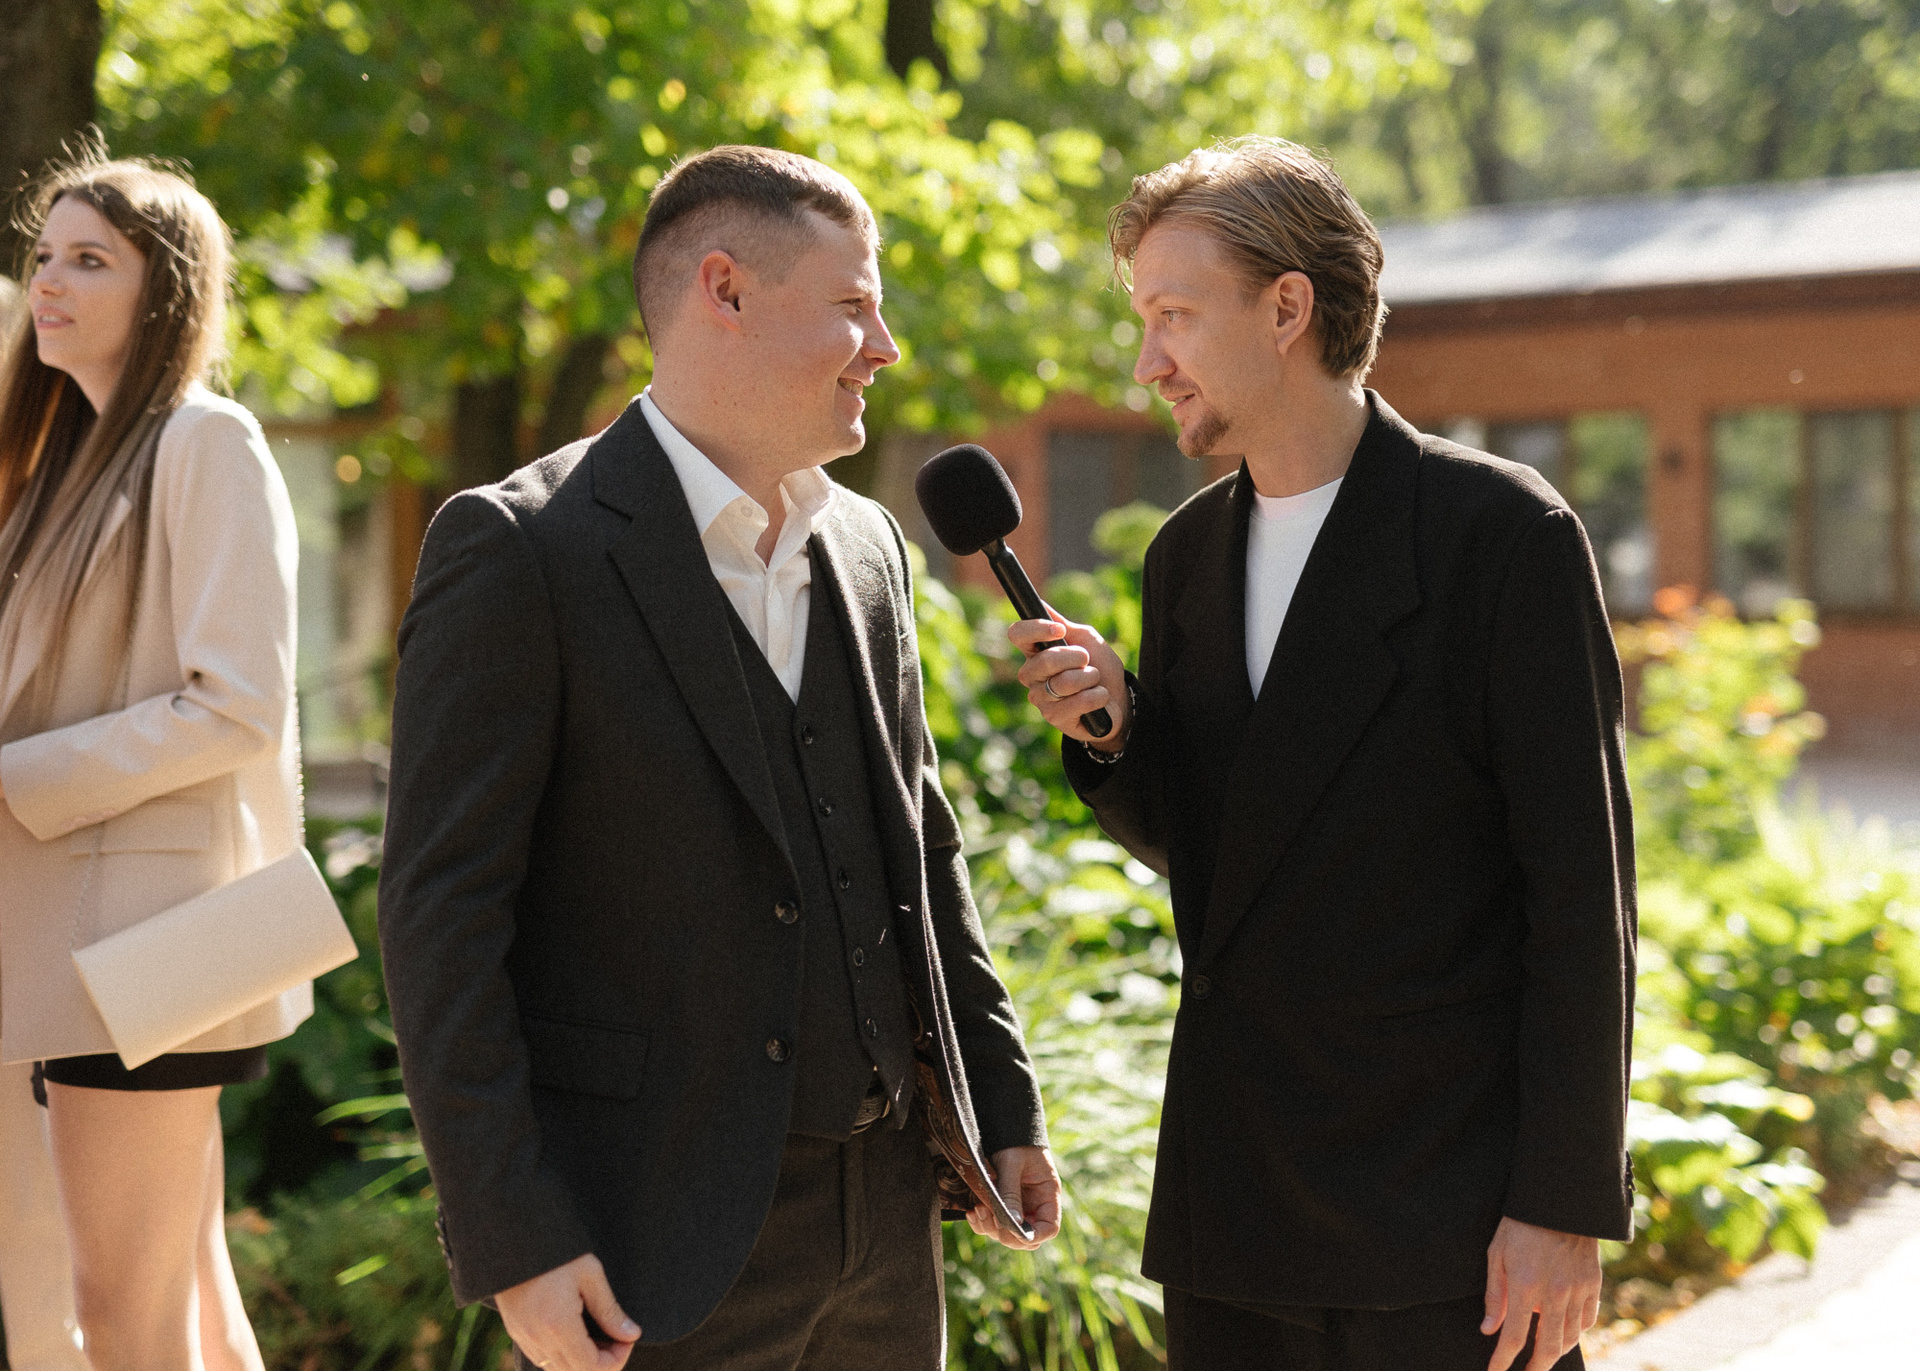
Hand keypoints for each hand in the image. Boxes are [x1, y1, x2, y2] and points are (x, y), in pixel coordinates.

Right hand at [496, 1253, 639, 1370]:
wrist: (514, 1237)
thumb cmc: (556, 1251)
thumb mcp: (590, 1274)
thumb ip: (610, 1310)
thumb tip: (630, 1334)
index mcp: (558, 1326)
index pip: (591, 1368)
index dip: (616, 1360)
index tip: (627, 1338)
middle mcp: (537, 1339)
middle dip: (602, 1362)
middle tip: (616, 1336)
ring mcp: (523, 1337)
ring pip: (557, 1369)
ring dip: (581, 1360)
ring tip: (597, 1333)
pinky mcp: (516, 1331)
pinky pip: (542, 1358)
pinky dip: (563, 1355)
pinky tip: (575, 1331)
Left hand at [967, 1145, 1062, 1249]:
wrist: (1003, 1125)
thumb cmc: (1014, 1140)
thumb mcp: (1012, 1163)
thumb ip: (1011, 1192)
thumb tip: (1013, 1222)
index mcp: (1046, 1195)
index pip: (1049, 1228)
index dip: (1034, 1236)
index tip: (1015, 1231)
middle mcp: (1033, 1206)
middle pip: (1026, 1237)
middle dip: (1007, 1234)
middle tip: (990, 1216)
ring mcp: (1017, 1207)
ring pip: (1006, 1233)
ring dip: (990, 1228)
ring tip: (977, 1210)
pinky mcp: (1000, 1204)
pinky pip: (992, 1223)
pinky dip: (982, 1223)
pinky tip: (972, 1212)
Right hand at [1008, 612, 1128, 750]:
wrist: (1118, 699)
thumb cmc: (1099, 666)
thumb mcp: (1085, 639)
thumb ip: (1063, 623)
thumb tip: (1039, 602)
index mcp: (1035, 652)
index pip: (1018, 635)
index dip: (1036, 629)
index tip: (1060, 630)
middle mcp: (1031, 675)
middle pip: (1044, 661)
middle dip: (1076, 657)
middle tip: (1087, 660)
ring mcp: (1040, 698)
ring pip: (1064, 682)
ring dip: (1090, 677)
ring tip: (1095, 681)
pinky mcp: (1054, 718)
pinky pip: (1077, 702)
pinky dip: (1097, 696)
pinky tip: (1099, 699)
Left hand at [1481, 1217, 1599, 1370]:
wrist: (1559, 1198)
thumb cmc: (1521, 1224)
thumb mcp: (1496, 1253)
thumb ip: (1494, 1294)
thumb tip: (1488, 1329)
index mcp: (1525, 1286)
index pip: (1513, 1337)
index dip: (1502, 1361)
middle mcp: (1554, 1294)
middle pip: (1547, 1348)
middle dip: (1535, 1368)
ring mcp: (1577, 1290)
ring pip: (1569, 1338)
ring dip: (1555, 1352)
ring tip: (1542, 1355)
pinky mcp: (1593, 1284)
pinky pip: (1587, 1320)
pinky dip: (1576, 1332)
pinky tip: (1565, 1332)